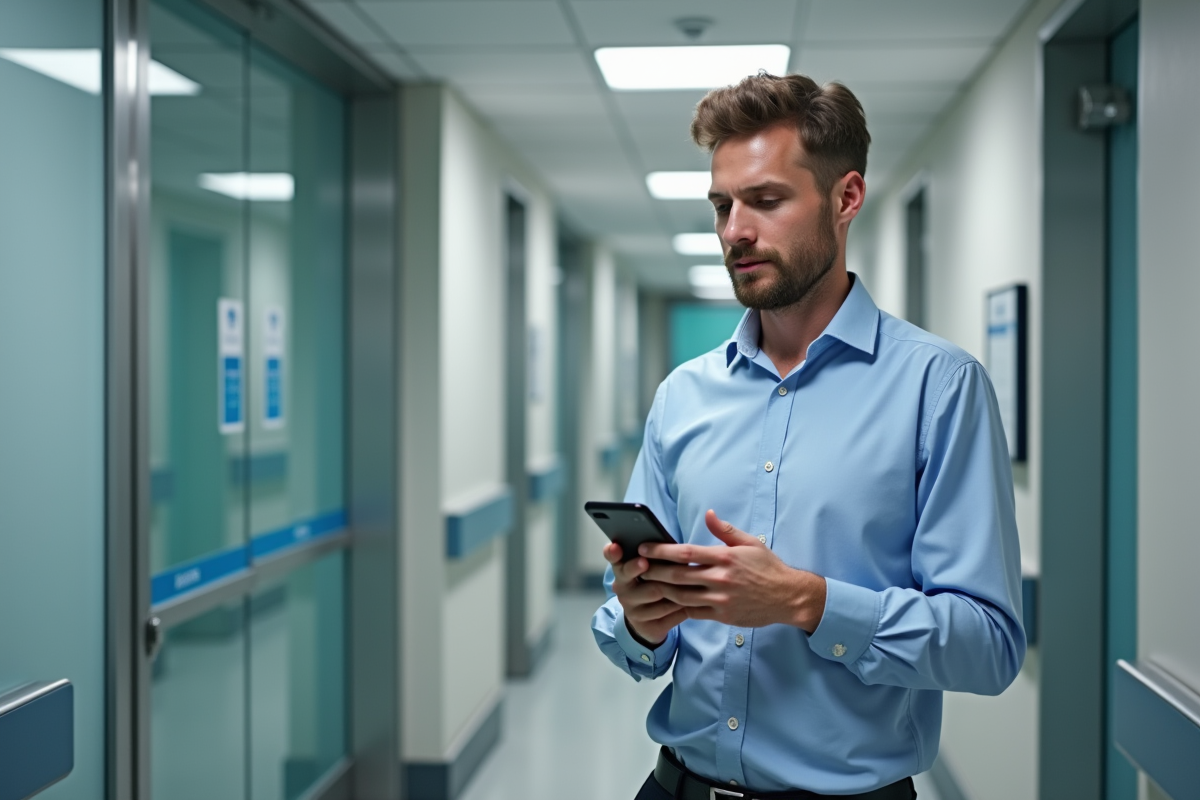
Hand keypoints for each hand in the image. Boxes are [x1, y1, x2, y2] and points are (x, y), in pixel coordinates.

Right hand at [603, 541, 688, 647]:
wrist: (648, 623)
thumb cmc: (652, 587)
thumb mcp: (650, 572)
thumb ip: (654, 559)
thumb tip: (673, 548)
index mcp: (623, 571)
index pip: (614, 559)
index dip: (613, 553)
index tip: (616, 547)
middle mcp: (623, 590)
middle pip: (630, 576)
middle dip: (637, 568)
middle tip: (644, 562)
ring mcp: (632, 610)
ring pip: (656, 593)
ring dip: (675, 586)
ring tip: (690, 581)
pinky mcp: (646, 626)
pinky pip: (667, 613)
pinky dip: (682, 606)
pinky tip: (691, 602)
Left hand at [638, 510, 826, 631]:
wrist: (788, 597)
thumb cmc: (768, 567)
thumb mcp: (750, 543)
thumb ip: (726, 530)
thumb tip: (708, 514)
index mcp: (725, 557)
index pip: (685, 553)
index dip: (661, 551)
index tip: (644, 548)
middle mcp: (721, 579)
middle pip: (677, 575)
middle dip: (654, 571)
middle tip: (637, 567)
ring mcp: (720, 600)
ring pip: (681, 596)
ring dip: (660, 590)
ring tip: (645, 583)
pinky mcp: (721, 616)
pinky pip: (692, 611)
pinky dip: (675, 607)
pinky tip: (663, 601)